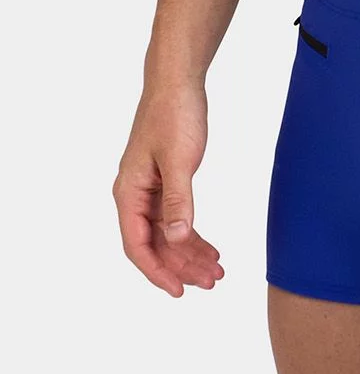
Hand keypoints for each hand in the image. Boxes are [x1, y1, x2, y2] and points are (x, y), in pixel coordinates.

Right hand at [113, 82, 223, 297]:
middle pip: (154, 244)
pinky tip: (209, 246)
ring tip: (217, 270)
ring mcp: (149, 189)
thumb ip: (179, 201)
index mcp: (129, 192)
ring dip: (189, 253)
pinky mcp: (164, 181)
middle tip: (212, 281)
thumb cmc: (175, 115)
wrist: (178, 82)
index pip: (137, 245)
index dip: (157, 272)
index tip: (180, 291)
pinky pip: (175, 217)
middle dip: (182, 265)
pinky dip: (191, 233)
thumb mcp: (180, 159)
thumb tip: (178, 238)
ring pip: (167, 233)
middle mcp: (134, 194)